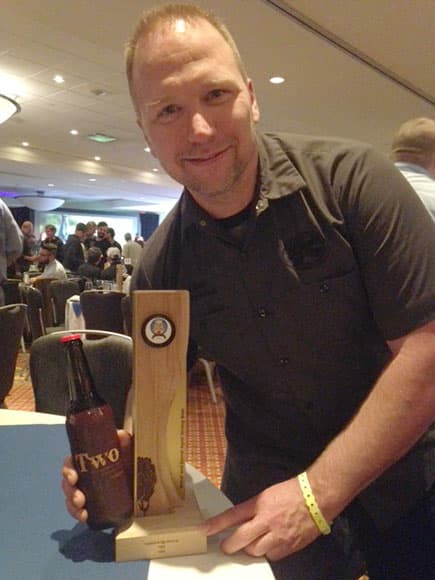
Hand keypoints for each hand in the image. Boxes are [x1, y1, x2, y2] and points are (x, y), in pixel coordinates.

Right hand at [61, 429, 132, 522]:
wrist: (140, 479)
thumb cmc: (128, 461)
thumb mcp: (127, 449)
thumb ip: (124, 441)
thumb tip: (121, 435)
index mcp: (87, 460)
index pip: (71, 462)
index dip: (68, 470)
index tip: (73, 477)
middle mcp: (83, 475)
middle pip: (67, 483)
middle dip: (70, 492)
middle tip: (79, 498)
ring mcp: (86, 490)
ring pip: (70, 498)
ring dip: (72, 506)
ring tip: (82, 511)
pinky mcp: (92, 504)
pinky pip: (78, 510)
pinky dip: (78, 515)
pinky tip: (84, 517)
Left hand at [202, 478, 320, 560]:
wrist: (317, 498)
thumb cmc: (292, 492)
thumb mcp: (267, 495)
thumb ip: (253, 509)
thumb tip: (239, 521)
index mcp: (260, 504)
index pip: (232, 516)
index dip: (216, 525)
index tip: (203, 530)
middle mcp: (267, 521)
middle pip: (240, 540)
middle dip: (230, 545)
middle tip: (226, 545)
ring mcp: (278, 536)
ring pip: (255, 551)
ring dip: (250, 548)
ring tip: (252, 542)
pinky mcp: (289, 546)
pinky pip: (271, 556)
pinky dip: (267, 552)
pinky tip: (269, 545)